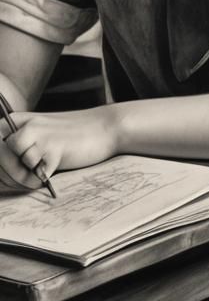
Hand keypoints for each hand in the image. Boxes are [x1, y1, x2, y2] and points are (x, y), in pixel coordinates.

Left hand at [0, 107, 118, 189]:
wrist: (106, 127)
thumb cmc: (69, 135)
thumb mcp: (36, 135)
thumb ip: (11, 150)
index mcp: (14, 120)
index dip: (0, 167)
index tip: (10, 173)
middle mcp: (22, 125)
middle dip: (9, 177)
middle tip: (29, 174)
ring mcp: (37, 135)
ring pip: (11, 171)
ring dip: (24, 179)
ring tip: (42, 170)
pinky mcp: (52, 148)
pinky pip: (31, 177)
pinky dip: (40, 180)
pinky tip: (54, 167)